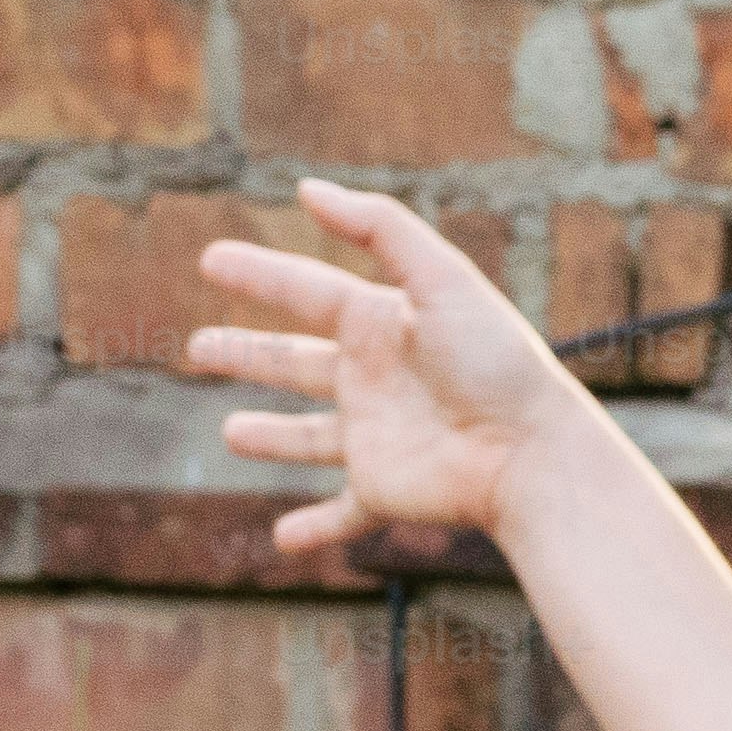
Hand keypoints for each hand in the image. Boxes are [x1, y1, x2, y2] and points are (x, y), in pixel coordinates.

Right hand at [193, 176, 600, 551]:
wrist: (534, 453)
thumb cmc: (496, 363)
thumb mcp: (442, 278)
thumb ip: (379, 227)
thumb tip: (307, 190)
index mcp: (381, 326)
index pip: (306, 292)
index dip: (258, 275)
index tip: (209, 259)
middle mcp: (374, 381)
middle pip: (296, 363)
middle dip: (249, 354)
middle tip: (197, 347)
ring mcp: (376, 438)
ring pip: (309, 438)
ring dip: (270, 437)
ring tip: (231, 433)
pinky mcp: (384, 490)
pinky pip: (342, 513)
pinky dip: (314, 528)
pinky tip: (283, 540)